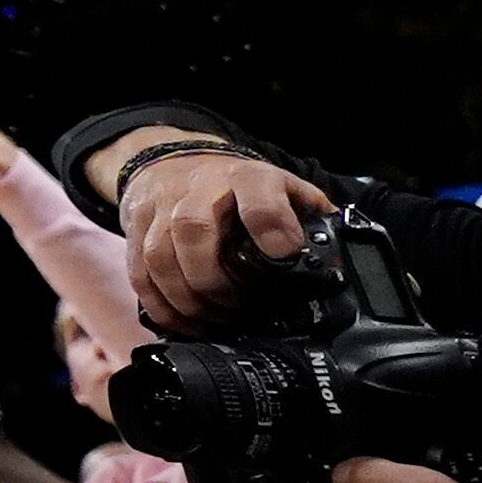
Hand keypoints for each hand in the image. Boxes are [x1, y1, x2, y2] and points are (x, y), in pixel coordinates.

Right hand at [125, 144, 333, 333]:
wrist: (175, 161)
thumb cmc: (238, 187)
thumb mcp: (283, 188)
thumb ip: (311, 216)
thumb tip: (346, 256)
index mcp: (246, 178)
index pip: (256, 193)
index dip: (269, 224)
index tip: (283, 253)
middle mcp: (198, 190)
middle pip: (192, 228)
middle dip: (213, 279)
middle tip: (236, 306)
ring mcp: (160, 208)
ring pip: (159, 256)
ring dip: (186, 299)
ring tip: (212, 321)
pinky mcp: (135, 230)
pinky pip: (139, 273)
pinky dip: (161, 306)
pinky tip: (184, 321)